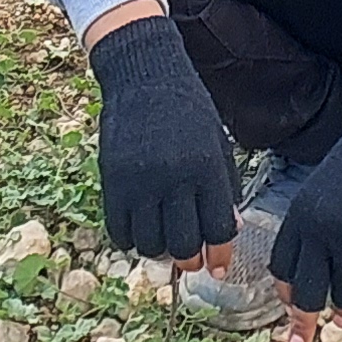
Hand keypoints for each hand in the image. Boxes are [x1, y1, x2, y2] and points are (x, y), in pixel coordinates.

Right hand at [86, 16, 238, 261]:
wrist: (144, 74)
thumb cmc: (187, 108)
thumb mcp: (216, 142)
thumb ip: (223, 187)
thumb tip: (229, 232)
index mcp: (206, 168)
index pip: (217, 228)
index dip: (220, 254)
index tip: (217, 267)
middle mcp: (174, 178)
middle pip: (183, 244)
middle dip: (189, 259)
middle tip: (190, 259)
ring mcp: (140, 181)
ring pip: (150, 243)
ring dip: (159, 249)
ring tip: (164, 237)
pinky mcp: (113, 181)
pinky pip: (120, 231)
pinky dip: (131, 238)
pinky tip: (140, 227)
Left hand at [273, 74, 341, 316]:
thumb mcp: (325, 190)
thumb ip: (317, 226)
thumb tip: (320, 265)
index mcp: (300, 214)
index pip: (282, 264)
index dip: (287, 289)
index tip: (291, 304)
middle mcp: (317, 230)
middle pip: (304, 289)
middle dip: (301, 320)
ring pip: (338, 295)